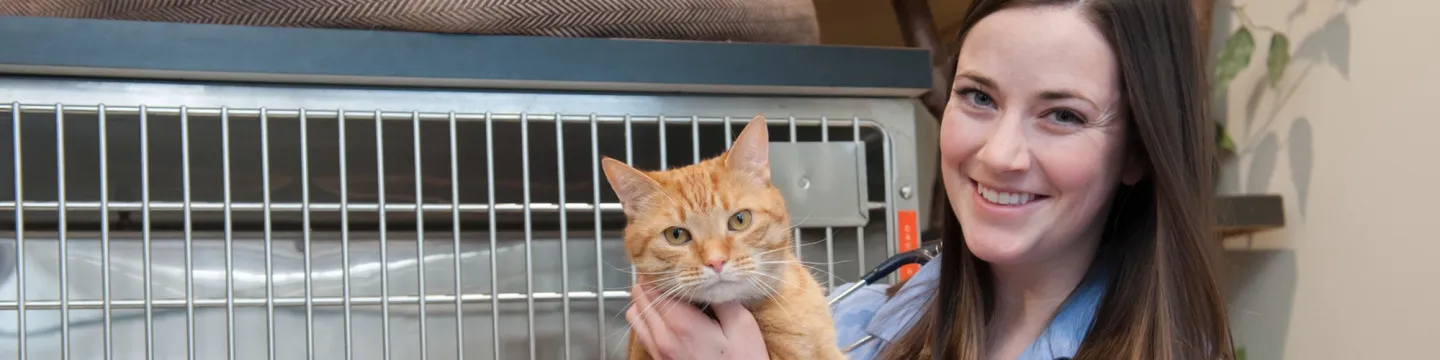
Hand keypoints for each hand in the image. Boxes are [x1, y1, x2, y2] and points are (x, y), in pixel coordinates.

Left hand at [627, 276, 769, 359]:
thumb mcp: (742, 325)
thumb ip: (721, 298)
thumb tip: (709, 278)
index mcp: (682, 325)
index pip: (653, 287)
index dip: (657, 270)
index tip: (667, 260)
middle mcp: (663, 338)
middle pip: (639, 298)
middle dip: (649, 281)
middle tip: (667, 272)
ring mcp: (658, 351)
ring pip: (634, 314)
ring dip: (645, 299)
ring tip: (665, 293)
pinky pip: (641, 331)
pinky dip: (646, 317)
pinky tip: (666, 314)